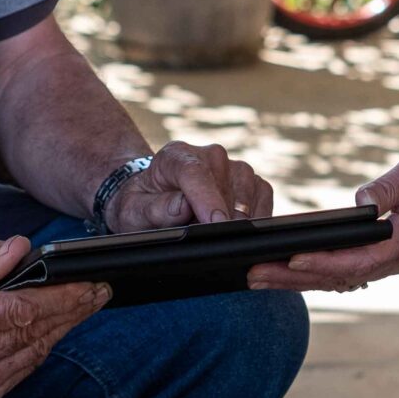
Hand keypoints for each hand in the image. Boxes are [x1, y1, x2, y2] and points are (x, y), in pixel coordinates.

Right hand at [0, 235, 108, 397]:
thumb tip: (22, 249)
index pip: (24, 311)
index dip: (64, 298)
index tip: (91, 284)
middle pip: (34, 333)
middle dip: (73, 311)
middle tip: (100, 292)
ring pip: (34, 353)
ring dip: (63, 329)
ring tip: (85, 305)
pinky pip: (23, 370)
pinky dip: (42, 348)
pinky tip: (54, 329)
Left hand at [107, 139, 272, 230]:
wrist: (155, 198)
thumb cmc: (144, 205)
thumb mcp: (134, 212)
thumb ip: (155, 210)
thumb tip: (182, 207)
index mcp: (175, 156)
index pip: (195, 173)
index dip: (208, 199)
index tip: (216, 224)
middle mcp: (209, 155)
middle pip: (227, 185)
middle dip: (223, 219)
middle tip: (210, 242)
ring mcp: (233, 165)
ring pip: (249, 190)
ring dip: (240, 219)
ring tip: (220, 236)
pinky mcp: (250, 179)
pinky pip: (264, 195)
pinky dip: (257, 215)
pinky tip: (239, 231)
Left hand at [247, 143, 398, 292]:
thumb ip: (391, 187)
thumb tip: (360, 200)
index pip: (355, 260)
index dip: (321, 262)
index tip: (290, 260)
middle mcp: (394, 259)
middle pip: (336, 277)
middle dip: (293, 279)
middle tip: (253, 276)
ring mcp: (388, 260)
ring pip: (336, 278)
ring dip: (297, 281)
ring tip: (258, 278)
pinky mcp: (383, 255)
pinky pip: (344, 270)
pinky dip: (314, 274)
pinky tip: (288, 272)